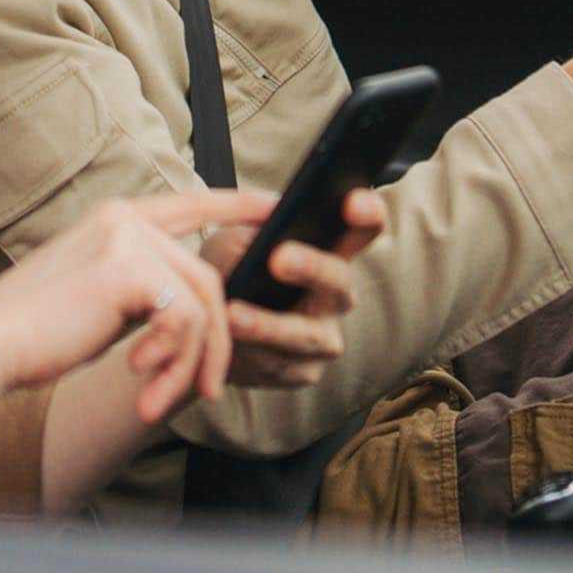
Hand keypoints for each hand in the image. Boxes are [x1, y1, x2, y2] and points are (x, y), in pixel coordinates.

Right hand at [0, 191, 276, 423]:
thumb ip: (144, 290)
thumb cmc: (38, 332)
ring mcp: (128, 239)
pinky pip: (185, 321)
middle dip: (216, 341)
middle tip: (205, 391)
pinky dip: (174, 363)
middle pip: (207, 276)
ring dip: (194, 362)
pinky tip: (142, 383)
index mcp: (117, 218)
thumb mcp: (101, 299)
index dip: (237, 204)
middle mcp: (126, 218)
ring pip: (203, 303)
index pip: (192, 202)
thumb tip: (197, 311)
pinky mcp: (129, 269)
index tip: (275, 207)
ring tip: (167, 399)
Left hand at [201, 187, 387, 387]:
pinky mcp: (302, 372)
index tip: (353, 200)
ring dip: (268, 324)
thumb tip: (266, 220)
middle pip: (338, 279)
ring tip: (232, 313)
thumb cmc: (230, 266)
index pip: (362, 228)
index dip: (367, 213)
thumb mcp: (235, 237)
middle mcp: (336, 295)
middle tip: (278, 258)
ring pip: (305, 334)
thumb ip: (251, 227)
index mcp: (330, 252)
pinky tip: (227, 341)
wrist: (205, 322)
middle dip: (311, 268)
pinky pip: (280, 364)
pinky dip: (250, 351)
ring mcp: (324, 337)